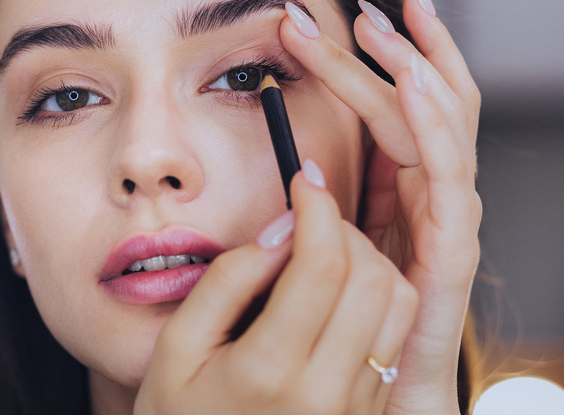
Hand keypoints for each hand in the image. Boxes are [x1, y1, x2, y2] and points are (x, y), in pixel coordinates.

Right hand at [135, 171, 418, 413]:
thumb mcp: (176, 347)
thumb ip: (227, 282)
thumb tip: (280, 231)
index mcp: (268, 371)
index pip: (322, 266)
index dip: (318, 208)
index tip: (305, 182)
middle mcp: (325, 391)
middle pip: (372, 278)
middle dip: (344, 229)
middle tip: (309, 219)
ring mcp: (354, 406)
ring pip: (398, 303)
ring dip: (368, 260)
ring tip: (325, 253)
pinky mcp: (368, 411)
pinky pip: (396, 336)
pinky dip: (377, 295)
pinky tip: (338, 290)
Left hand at [279, 0, 481, 414]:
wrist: (372, 400)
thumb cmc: (343, 327)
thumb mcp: (326, 256)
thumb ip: (324, 213)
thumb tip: (302, 169)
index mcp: (399, 197)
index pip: (396, 114)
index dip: (373, 67)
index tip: (334, 24)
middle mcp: (428, 203)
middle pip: (426, 110)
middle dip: (402, 53)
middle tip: (370, 7)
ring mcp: (443, 227)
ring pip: (441, 134)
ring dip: (417, 72)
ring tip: (391, 26)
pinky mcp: (448, 259)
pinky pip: (446, 184)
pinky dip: (432, 131)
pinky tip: (414, 86)